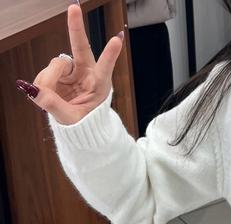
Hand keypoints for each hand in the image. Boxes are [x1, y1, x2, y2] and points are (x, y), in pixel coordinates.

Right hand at [15, 4, 124, 124]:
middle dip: (76, 27)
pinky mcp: (57, 72)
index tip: (118, 39)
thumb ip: (53, 105)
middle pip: (81, 47)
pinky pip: (43, 73)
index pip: (105, 68)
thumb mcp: (72, 119)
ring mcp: (71, 71)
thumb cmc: (84, 123)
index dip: (110, 54)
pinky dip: (41, 84)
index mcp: (100, 85)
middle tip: (74, 7)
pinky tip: (46, 93)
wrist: (78, 126)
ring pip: (55, 65)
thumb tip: (34, 90)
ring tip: (51, 98)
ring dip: (48, 80)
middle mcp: (87, 73)